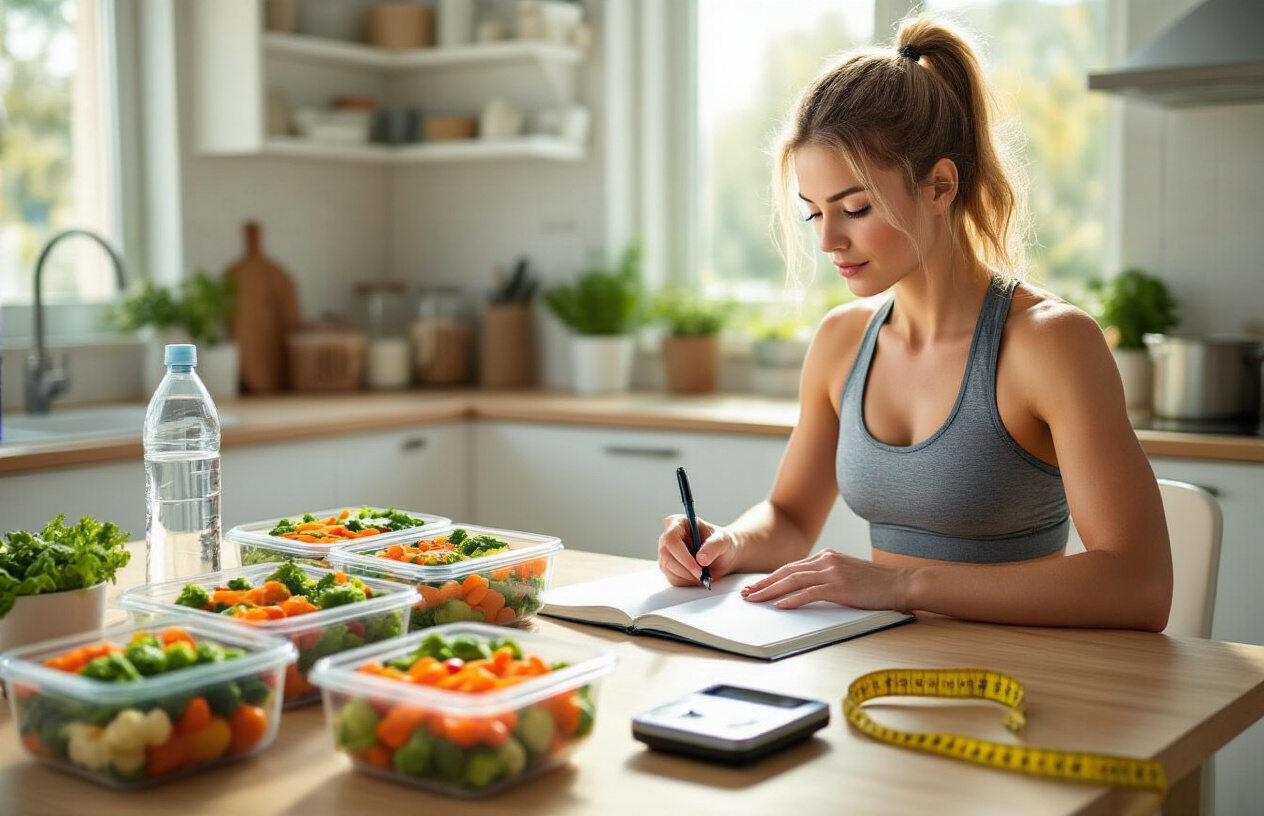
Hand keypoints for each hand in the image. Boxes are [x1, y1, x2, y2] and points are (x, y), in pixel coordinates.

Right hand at [657, 514, 736, 586]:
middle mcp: (668, 537)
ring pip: (668, 568)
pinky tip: (697, 576)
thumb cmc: (720, 542)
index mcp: (678, 523)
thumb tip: (701, 558)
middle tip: (702, 575)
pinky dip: (687, 581)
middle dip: (686, 569)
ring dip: (687, 576)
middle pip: (666, 555)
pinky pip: (672, 578)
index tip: (698, 566)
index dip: (682, 554)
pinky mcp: (668, 567)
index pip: (671, 537)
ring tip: (703, 574)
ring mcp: (666, 553)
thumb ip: (713, 546)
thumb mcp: (722, 540)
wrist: (722, 555)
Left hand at [740, 549, 909, 610]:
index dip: (771, 577)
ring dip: (770, 591)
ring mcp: (832, 572)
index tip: (756, 586)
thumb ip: (827, 577)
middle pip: (786, 571)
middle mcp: (826, 560)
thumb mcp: (847, 574)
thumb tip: (806, 589)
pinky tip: (779, 606)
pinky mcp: (839, 586)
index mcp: (827, 556)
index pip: (792, 567)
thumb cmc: (877, 584)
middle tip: (746, 593)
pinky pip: (809, 593)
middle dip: (764, 583)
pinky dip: (792, 599)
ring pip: (792, 580)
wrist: (901, 583)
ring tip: (755, 599)